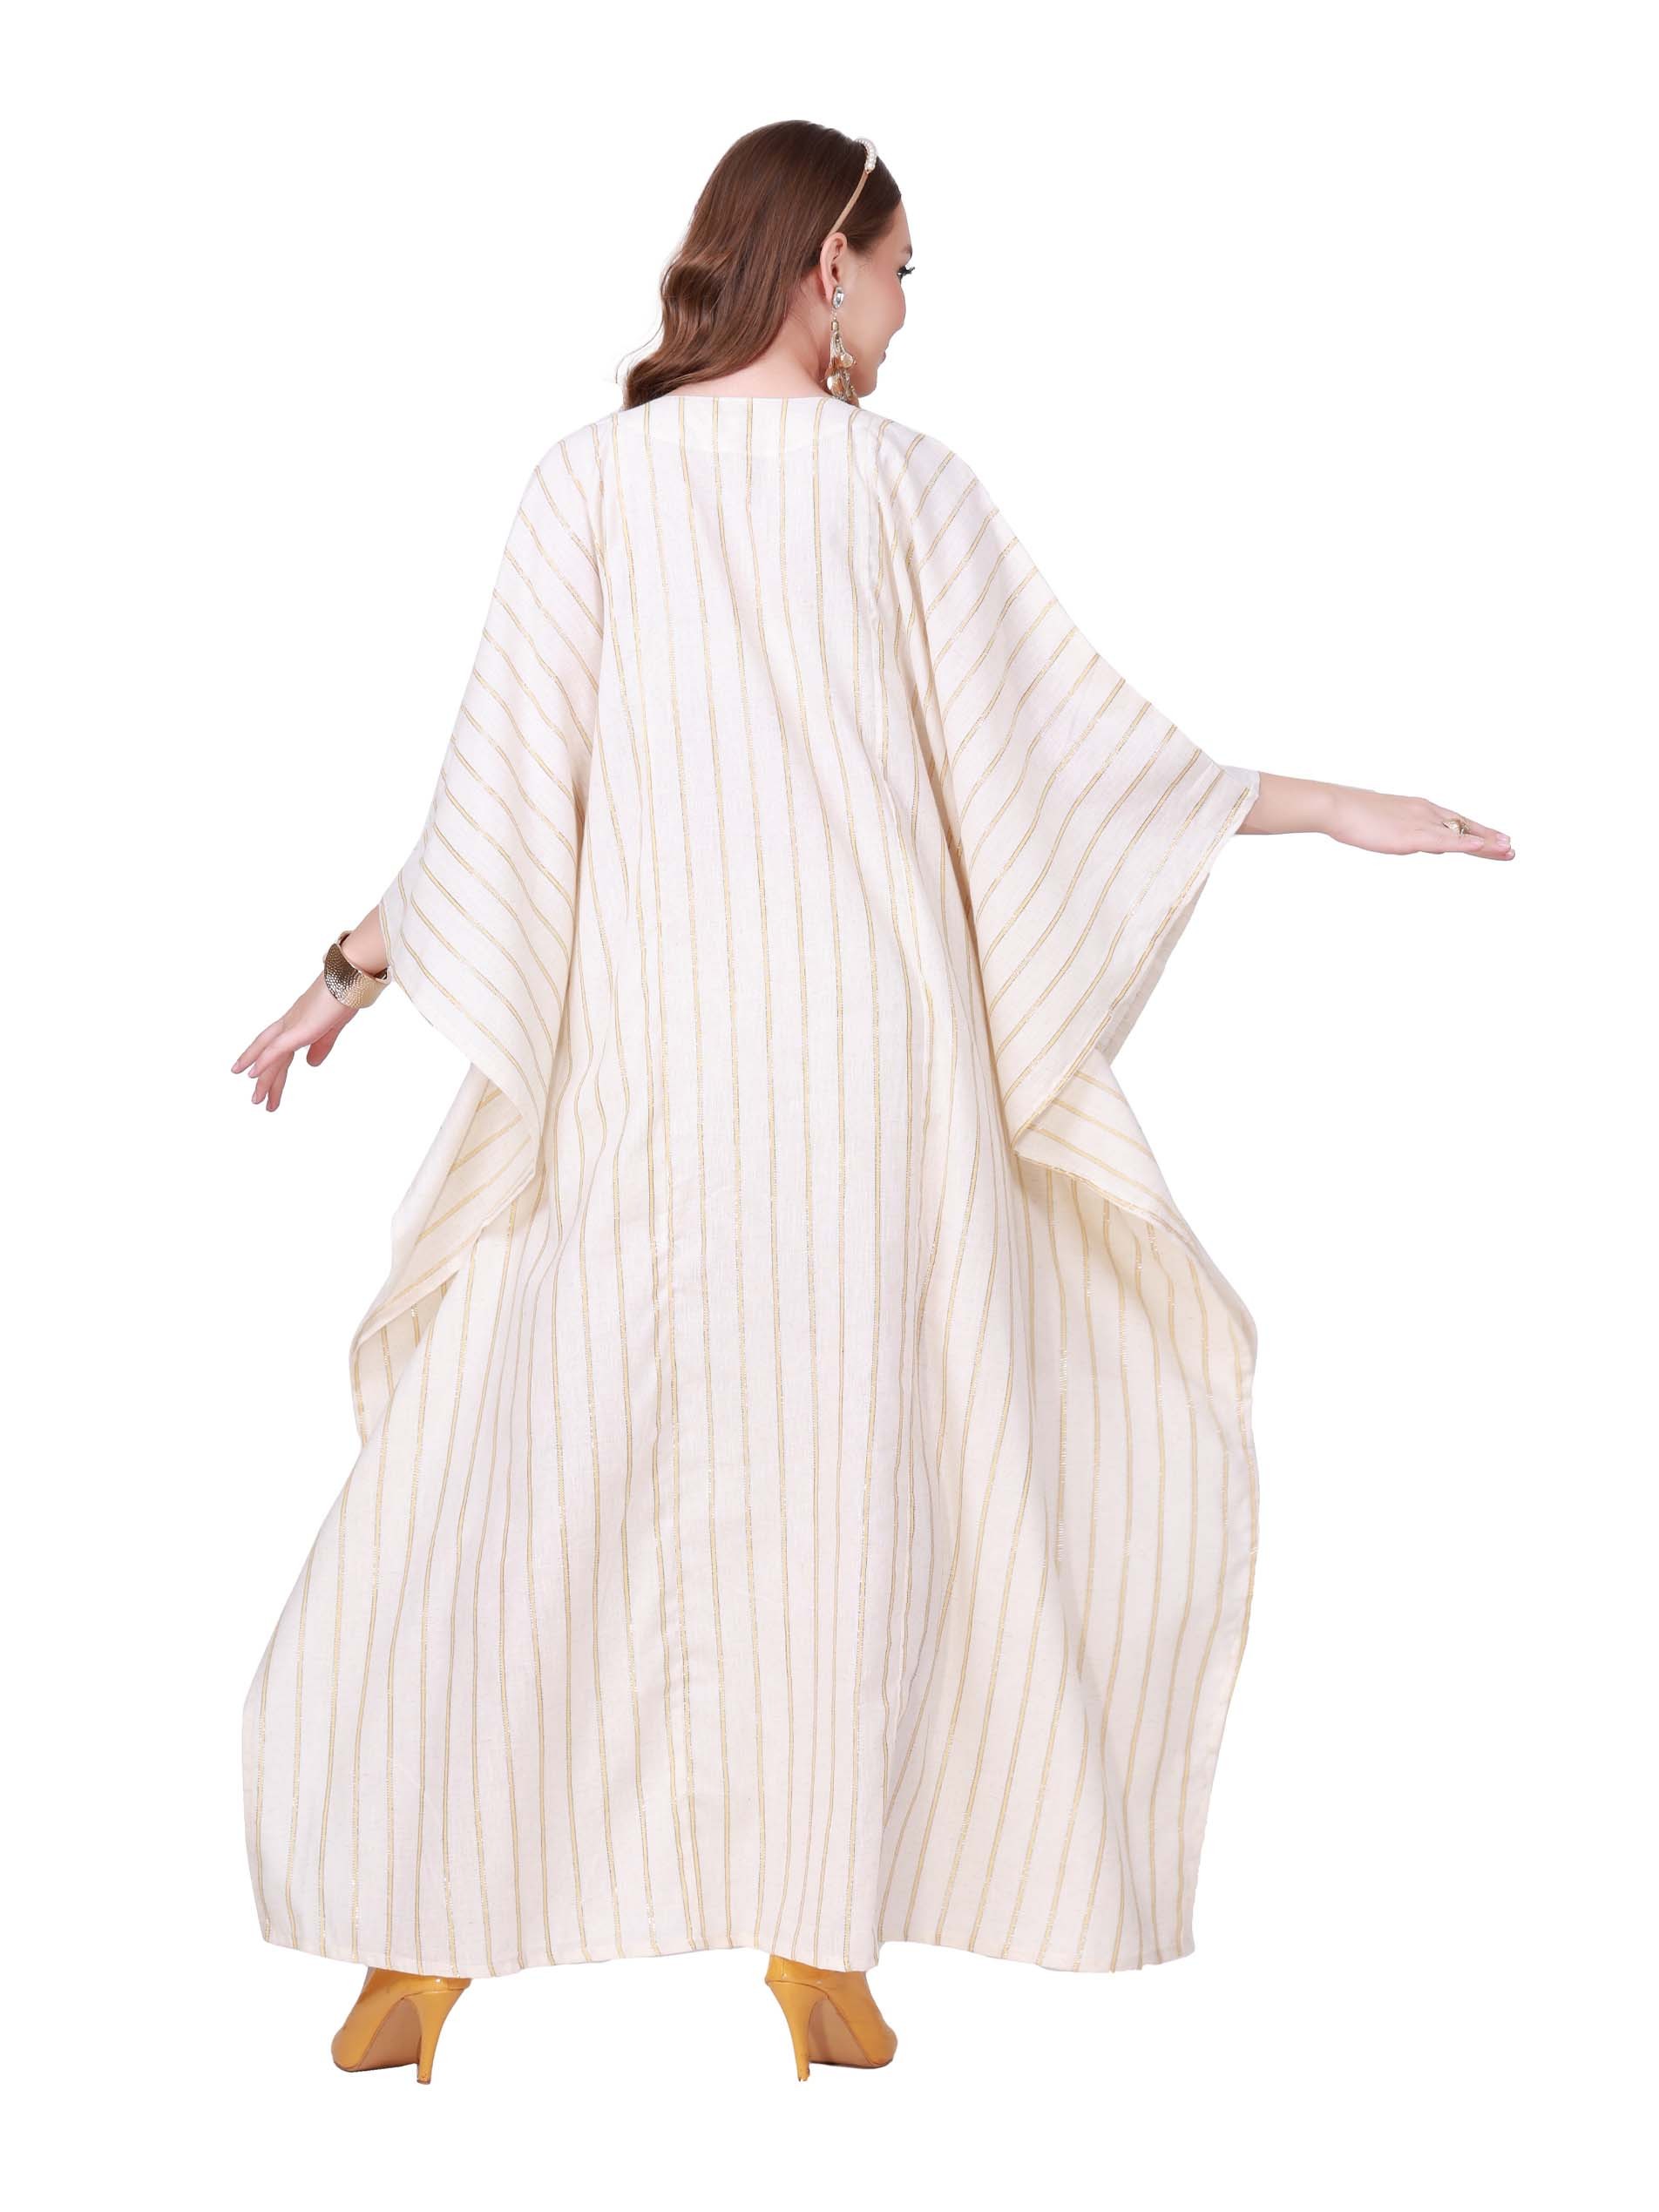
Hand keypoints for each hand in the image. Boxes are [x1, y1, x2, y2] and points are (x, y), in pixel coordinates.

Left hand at [231, 973, 359, 1112]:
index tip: (255, 1079)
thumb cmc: (345, 995)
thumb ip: (321, 1046)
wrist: (350, 977)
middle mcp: (290, 1023)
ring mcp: (292, 1025)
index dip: (267, 1063)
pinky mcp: (298, 1029)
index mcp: (298, 1022)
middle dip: (267, 1080)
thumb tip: (311, 1064)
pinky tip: (251, 1076)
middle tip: (258, 1101)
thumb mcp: (333, 1027)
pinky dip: (263, 1062)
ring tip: (257, 1100)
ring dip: (265, 1079)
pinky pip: (276, 1049)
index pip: (279, 1048)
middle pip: (272, 1056)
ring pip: (271, 1056)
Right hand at [1323, 786, 1513, 858]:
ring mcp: (1420, 823)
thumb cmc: (1354, 815)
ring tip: (1507, 850)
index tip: (1496, 840)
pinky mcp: (1411, 835)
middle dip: (1490, 839)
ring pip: (1460, 834)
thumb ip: (1409, 834)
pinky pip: (1445, 841)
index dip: (1479, 832)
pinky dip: (1465, 844)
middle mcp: (1426, 813)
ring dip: (1486, 843)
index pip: (1456, 822)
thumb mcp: (1387, 825)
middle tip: (1511, 848)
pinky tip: (1483, 847)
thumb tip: (1425, 845)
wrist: (1338, 806)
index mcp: (1421, 809)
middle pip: (1465, 827)